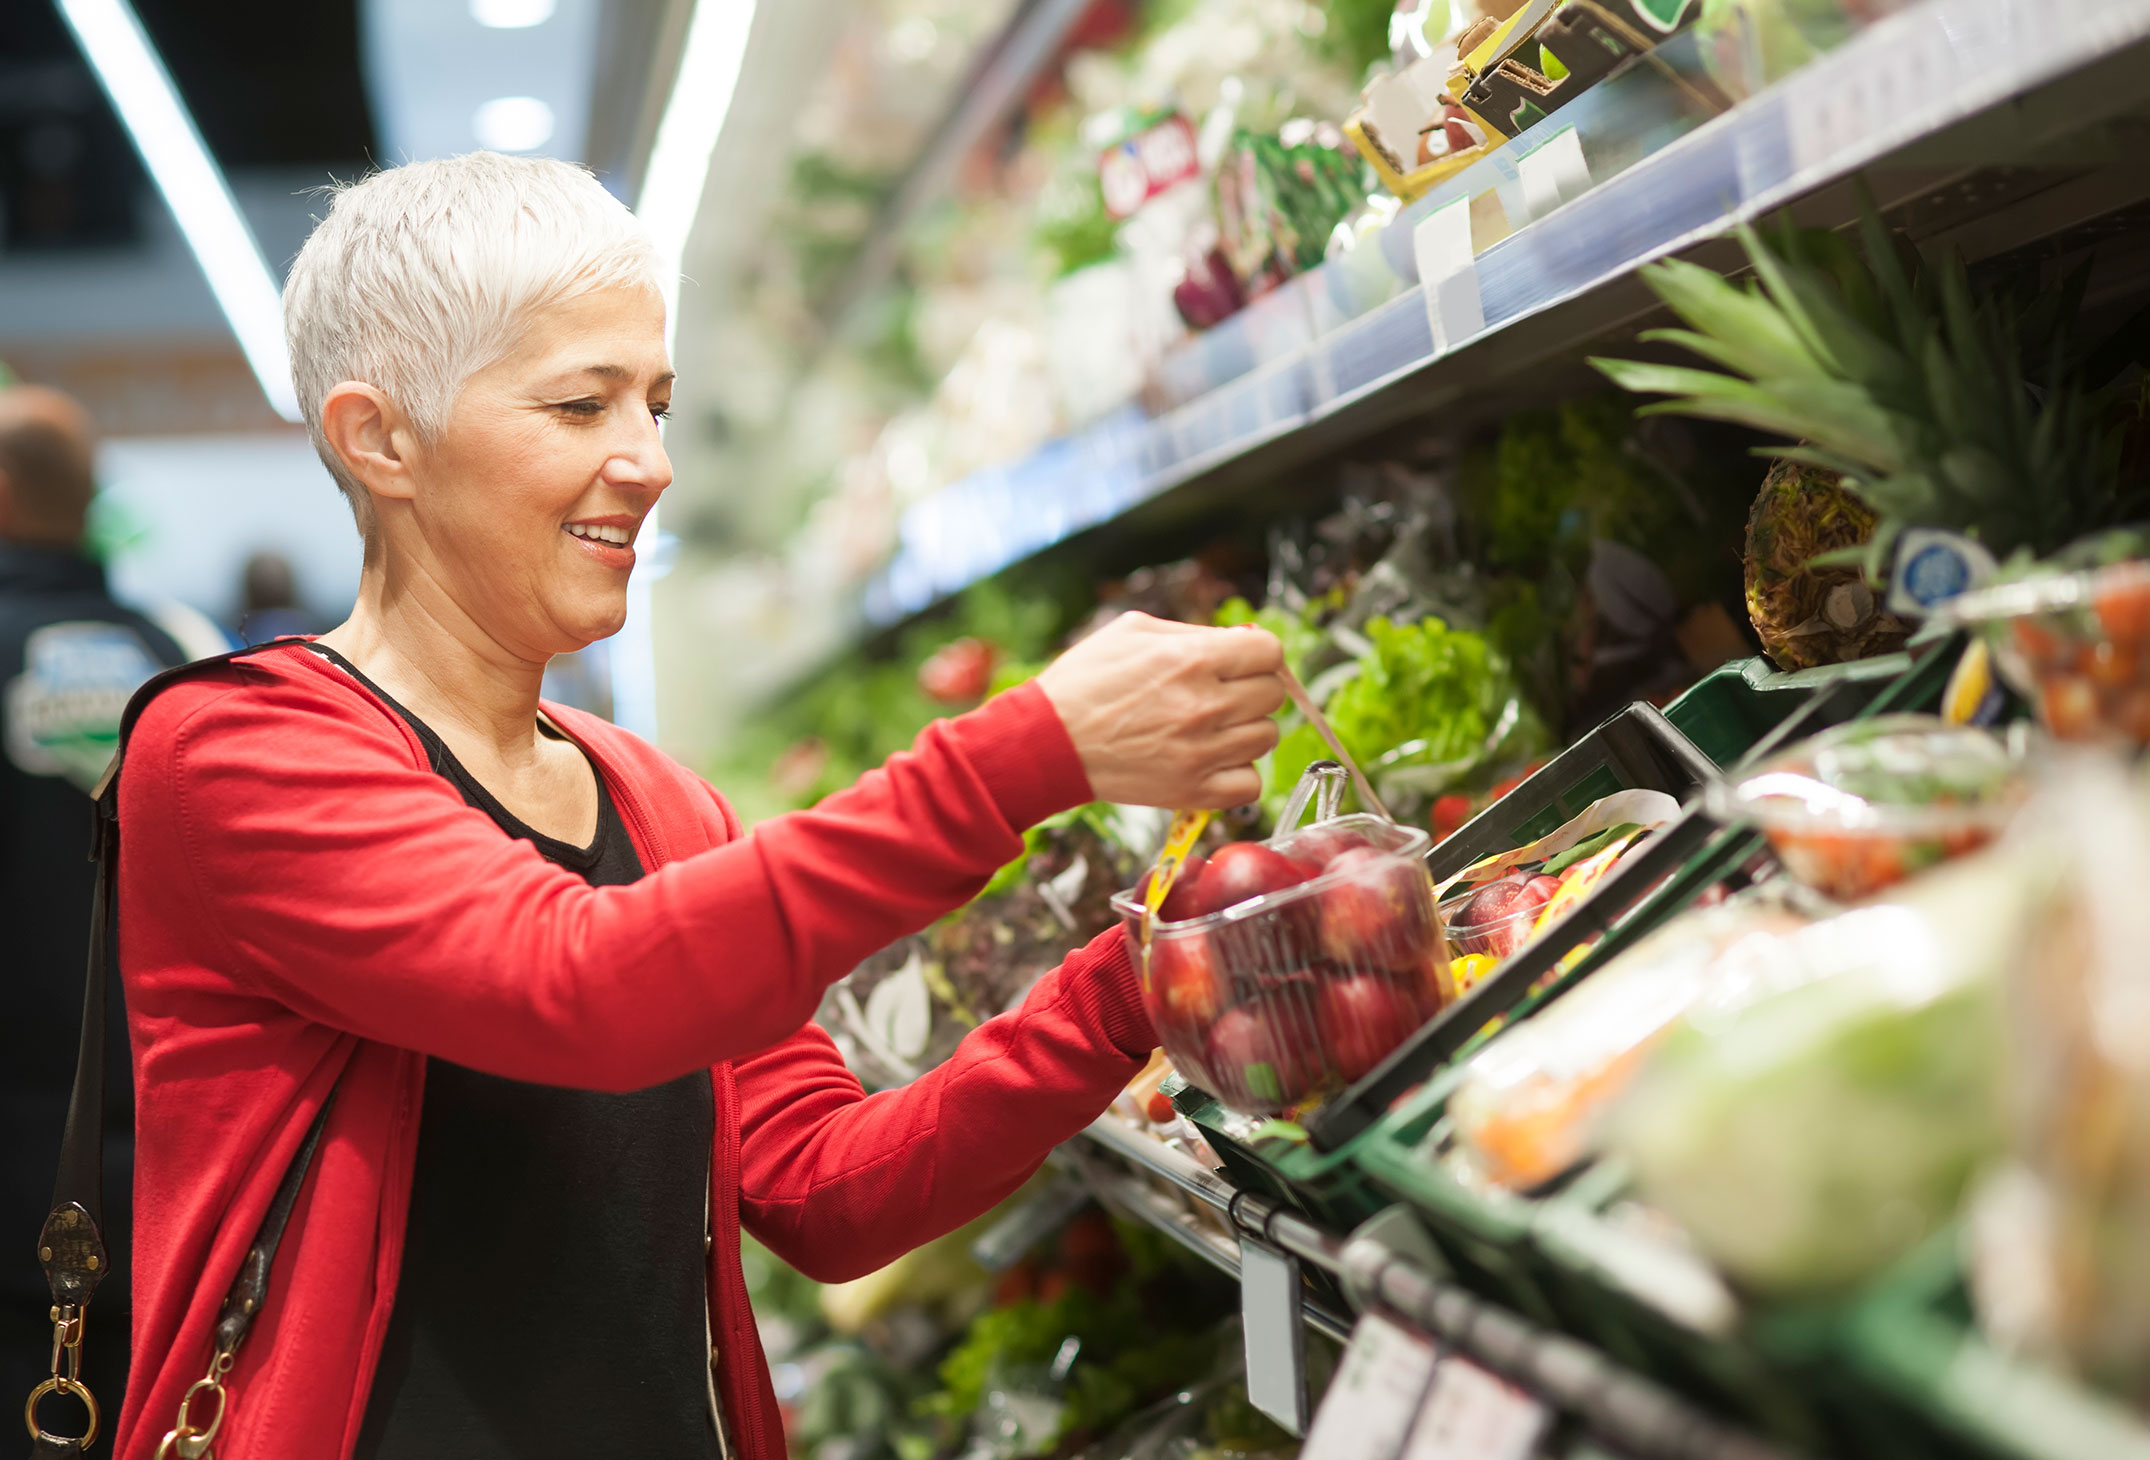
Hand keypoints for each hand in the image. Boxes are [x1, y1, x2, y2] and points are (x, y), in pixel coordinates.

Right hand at [1035, 612, 1285, 808]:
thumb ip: (1191, 632)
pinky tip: (1213, 761)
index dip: (1258, 656)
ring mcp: (1202, 752)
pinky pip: (1251, 784)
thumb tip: (1238, 641)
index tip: (1242, 663)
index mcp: (1194, 658)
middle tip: (1222, 695)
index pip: (1271, 653)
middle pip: (1272, 694)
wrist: (1048, 741)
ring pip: (1266, 737)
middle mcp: (1205, 704)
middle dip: (1251, 689)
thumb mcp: (1132, 631)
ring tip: (1211, 729)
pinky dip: (1238, 774)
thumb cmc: (1084, 682)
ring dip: (1245, 731)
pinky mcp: (1193, 791)